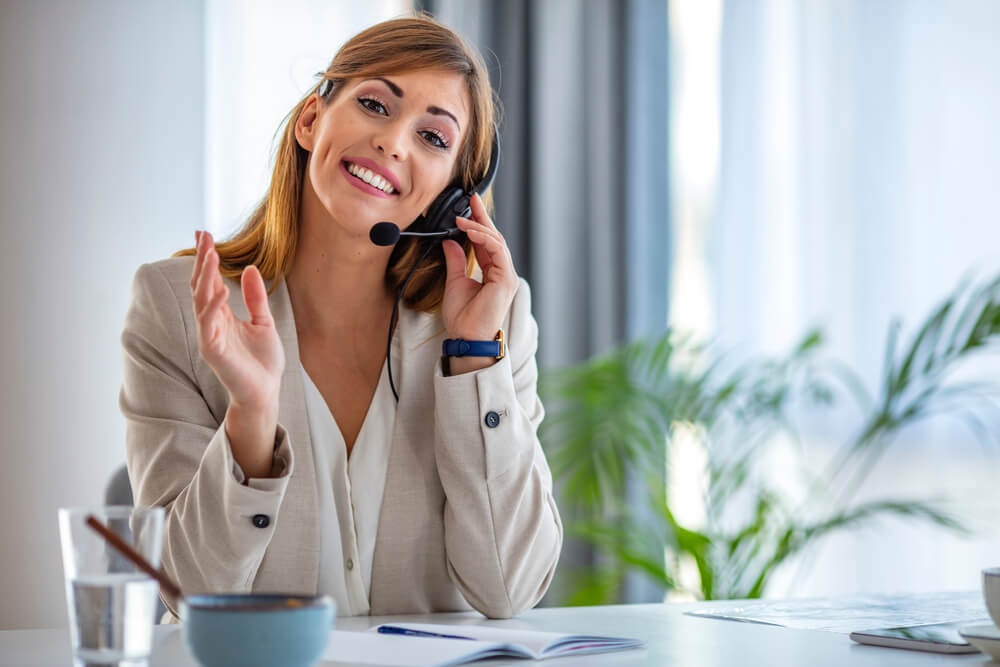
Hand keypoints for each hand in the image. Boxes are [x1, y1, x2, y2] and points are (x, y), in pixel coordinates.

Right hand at [191, 231, 284, 475]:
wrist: (266, 391)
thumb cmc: (263, 362)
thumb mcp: (264, 322)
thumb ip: (255, 298)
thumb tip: (249, 268)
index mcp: (222, 316)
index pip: (209, 282)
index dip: (207, 259)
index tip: (206, 235)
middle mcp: (211, 324)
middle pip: (201, 286)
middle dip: (202, 261)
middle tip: (204, 236)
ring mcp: (210, 337)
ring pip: (201, 302)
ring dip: (205, 278)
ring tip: (211, 255)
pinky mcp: (213, 351)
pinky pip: (209, 325)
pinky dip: (213, 306)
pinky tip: (221, 288)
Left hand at [440, 193, 518, 342]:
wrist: (466, 337)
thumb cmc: (462, 318)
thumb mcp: (454, 282)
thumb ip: (455, 260)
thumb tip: (450, 241)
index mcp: (492, 272)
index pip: (487, 242)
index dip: (479, 222)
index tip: (470, 204)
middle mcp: (502, 272)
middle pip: (494, 237)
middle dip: (482, 217)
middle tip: (472, 198)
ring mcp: (506, 276)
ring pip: (496, 242)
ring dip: (478, 227)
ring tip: (462, 218)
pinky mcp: (505, 279)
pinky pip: (497, 251)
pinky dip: (483, 239)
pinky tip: (469, 231)